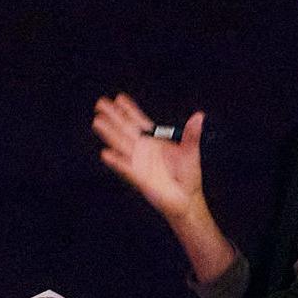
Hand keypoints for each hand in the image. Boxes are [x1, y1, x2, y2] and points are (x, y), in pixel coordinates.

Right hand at [92, 94, 206, 226]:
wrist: (186, 199)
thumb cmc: (188, 176)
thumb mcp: (191, 151)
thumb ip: (192, 134)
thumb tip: (199, 116)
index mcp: (154, 140)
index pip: (138, 122)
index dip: (129, 110)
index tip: (118, 98)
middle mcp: (143, 150)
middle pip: (125, 130)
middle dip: (113, 116)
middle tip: (100, 103)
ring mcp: (139, 163)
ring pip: (121, 145)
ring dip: (109, 134)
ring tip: (98, 122)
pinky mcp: (139, 178)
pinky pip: (125, 168)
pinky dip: (116, 162)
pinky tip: (106, 154)